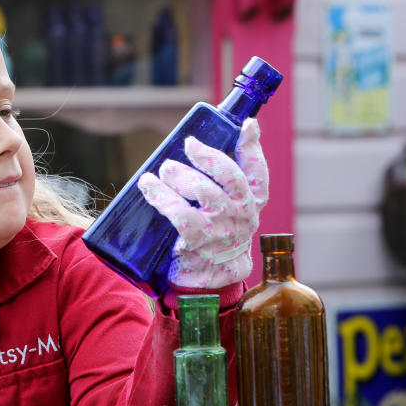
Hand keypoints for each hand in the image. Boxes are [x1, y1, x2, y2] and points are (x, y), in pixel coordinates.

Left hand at [137, 118, 268, 288]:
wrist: (208, 280)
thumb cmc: (214, 234)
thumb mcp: (227, 209)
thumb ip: (222, 181)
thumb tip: (201, 144)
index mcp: (251, 203)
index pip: (258, 172)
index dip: (253, 147)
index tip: (248, 125)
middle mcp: (241, 214)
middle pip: (230, 177)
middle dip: (209, 156)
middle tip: (189, 145)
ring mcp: (221, 228)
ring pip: (204, 192)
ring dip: (180, 176)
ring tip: (164, 169)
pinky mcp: (198, 241)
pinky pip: (180, 214)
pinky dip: (161, 196)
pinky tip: (147, 186)